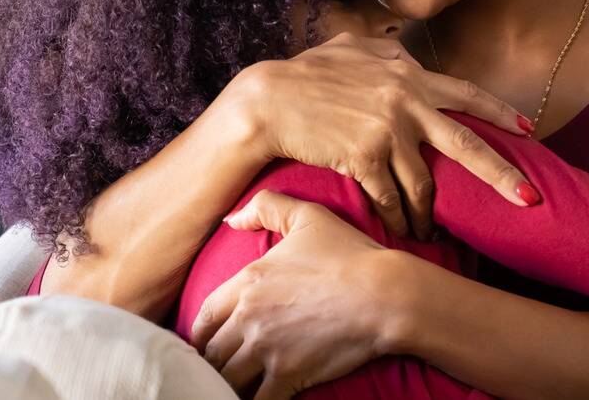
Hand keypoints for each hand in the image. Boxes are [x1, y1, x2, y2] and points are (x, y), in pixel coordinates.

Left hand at [190, 190, 416, 399]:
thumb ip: (267, 207)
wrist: (385, 294)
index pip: (206, 316)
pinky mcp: (287, 376)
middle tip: (224, 367)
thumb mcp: (309, 216)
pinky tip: (256, 399)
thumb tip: (231, 219)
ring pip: (227, 378)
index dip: (202, 333)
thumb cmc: (351, 255)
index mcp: (248, 280)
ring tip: (236, 386)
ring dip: (229, 384)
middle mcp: (249, 317)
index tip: (209, 342)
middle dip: (215, 361)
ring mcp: (266, 349)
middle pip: (212, 352)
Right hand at [224, 31, 539, 241]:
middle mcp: (406, 101)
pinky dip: (397, 216)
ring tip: (430, 232)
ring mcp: (387, 130)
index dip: (499, 112)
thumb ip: (386, 52)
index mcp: (409, 75)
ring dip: (429, 213)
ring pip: (423, 183)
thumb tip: (405, 53)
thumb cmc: (305, 74)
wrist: (266, 100)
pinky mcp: (364, 156)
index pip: (466, 94)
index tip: (528, 130)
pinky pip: (390, 196)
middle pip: (466, 145)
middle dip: (502, 175)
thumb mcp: (352, 48)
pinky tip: (400, 229)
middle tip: (530, 199)